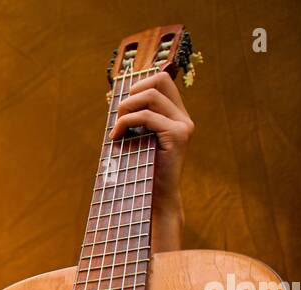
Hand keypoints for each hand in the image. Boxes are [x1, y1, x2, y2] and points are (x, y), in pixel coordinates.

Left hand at [111, 71, 193, 249]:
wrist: (154, 199)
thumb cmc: (140, 171)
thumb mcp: (136, 139)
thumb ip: (134, 119)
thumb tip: (119, 98)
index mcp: (176, 115)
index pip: (162, 80)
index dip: (139, 83)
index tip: (123, 107)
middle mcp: (183, 117)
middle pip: (157, 81)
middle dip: (131, 95)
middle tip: (118, 119)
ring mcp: (183, 126)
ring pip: (150, 95)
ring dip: (125, 109)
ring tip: (117, 129)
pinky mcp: (177, 136)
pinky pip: (146, 116)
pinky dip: (126, 122)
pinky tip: (117, 137)